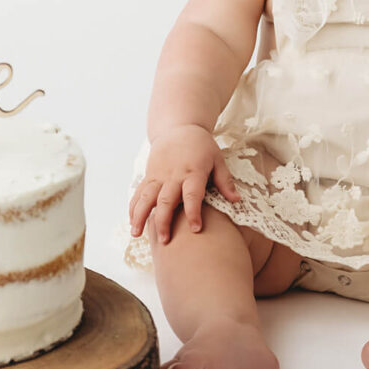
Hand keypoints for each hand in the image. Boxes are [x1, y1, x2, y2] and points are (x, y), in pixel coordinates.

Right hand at [128, 125, 241, 245]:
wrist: (178, 127)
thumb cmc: (201, 146)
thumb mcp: (217, 159)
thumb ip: (225, 181)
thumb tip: (237, 200)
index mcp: (194, 172)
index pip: (192, 195)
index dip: (194, 212)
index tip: (196, 230)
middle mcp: (174, 175)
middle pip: (166, 200)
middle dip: (164, 221)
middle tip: (164, 241)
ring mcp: (158, 175)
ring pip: (147, 197)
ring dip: (140, 215)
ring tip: (136, 234)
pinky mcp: (149, 175)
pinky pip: (139, 192)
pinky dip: (134, 207)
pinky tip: (131, 222)